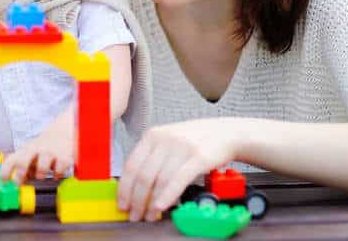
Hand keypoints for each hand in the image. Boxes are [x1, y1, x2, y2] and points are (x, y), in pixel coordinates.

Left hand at [0, 123, 73, 183]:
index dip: (5, 172)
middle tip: (20, 181)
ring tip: (42, 174)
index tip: (4, 181)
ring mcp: (49, 153)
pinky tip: (57, 171)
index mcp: (24, 151)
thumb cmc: (41, 150)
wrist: (62, 132)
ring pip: (42, 167)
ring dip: (41, 174)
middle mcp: (35, 151)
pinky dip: (57, 173)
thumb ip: (21, 170)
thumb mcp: (29, 156)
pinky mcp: (63, 156)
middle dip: (20, 172)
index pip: (11, 161)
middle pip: (23, 161)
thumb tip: (15, 185)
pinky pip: (59, 169)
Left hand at [117, 118, 243, 221]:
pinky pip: (178, 180)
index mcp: (153, 135)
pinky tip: (161, 206)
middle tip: (134, 215)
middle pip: (143, 176)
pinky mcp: (198, 157)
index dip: (124, 188)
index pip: (131, 165)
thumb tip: (133, 187)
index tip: (122, 203)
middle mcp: (165, 139)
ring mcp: (181, 147)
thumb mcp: (168, 141)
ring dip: (151, 203)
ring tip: (149, 216)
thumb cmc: (196, 140)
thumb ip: (152, 159)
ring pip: (159, 180)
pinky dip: (167, 196)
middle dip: (136, 200)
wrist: (226, 133)